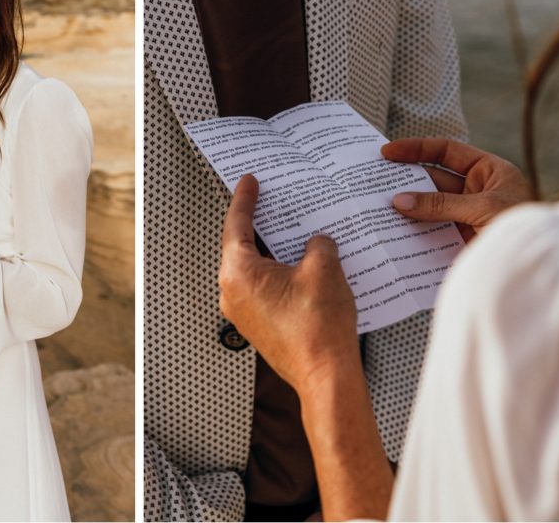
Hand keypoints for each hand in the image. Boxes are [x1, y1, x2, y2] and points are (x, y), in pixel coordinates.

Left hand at [219, 175, 359, 397]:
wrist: (326, 376)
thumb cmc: (318, 330)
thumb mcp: (323, 268)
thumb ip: (316, 243)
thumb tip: (316, 242)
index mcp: (238, 273)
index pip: (236, 225)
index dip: (244, 199)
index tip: (249, 183)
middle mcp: (232, 293)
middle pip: (242, 247)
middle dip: (261, 224)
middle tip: (272, 202)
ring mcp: (243, 312)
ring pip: (254, 269)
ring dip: (273, 252)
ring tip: (294, 233)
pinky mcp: (258, 325)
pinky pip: (264, 289)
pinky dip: (279, 274)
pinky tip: (302, 267)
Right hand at [381, 138, 532, 240]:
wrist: (541, 272)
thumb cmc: (523, 229)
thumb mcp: (483, 208)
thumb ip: (441, 204)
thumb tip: (399, 200)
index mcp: (489, 172)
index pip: (447, 151)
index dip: (416, 149)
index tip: (387, 152)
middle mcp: (476, 191)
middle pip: (432, 179)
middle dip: (406, 180)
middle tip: (374, 180)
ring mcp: (466, 216)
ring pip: (428, 206)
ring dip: (406, 207)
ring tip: (376, 206)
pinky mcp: (459, 240)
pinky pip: (431, 231)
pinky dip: (412, 231)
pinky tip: (392, 231)